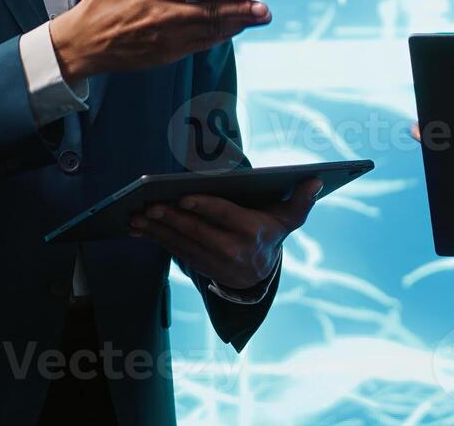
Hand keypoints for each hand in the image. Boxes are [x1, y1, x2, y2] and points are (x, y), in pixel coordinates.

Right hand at [49, 0, 270, 78]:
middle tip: (264, 9)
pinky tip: (234, 30)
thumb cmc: (100, 1)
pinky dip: (219, 38)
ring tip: (258, 18)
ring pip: (209, 30)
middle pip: (210, 12)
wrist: (83, 43)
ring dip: (236, 25)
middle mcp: (163, 14)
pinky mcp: (165, 54)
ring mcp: (165, 36)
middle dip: (241, 10)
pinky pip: (199, 44)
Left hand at [128, 179, 322, 289]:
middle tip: (149, 205)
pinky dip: (155, 239)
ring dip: (156, 230)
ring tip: (136, 216)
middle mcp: (233, 251)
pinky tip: (138, 227)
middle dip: (172, 219)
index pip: (225, 216)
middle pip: (197, 232)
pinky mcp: (198, 267)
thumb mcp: (289, 219)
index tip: (183, 196)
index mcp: (253, 233)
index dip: (203, 206)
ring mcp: (214, 262)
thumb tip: (317, 179)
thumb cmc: (271, 233)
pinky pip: (174, 252)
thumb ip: (302, 200)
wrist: (260, 275)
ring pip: (181, 244)